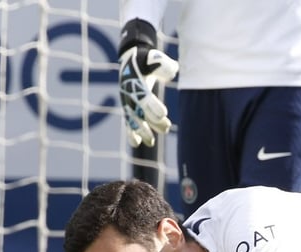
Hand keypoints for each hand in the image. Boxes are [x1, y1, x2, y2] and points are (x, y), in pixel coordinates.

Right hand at [118, 19, 177, 147]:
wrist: (132, 60)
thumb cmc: (147, 59)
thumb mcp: (154, 58)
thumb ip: (162, 64)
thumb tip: (172, 71)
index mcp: (136, 81)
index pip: (144, 97)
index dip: (152, 106)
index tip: (163, 114)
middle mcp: (130, 94)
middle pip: (140, 111)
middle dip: (152, 121)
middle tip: (167, 127)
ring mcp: (127, 101)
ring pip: (133, 119)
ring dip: (142, 131)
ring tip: (151, 142)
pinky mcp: (128, 108)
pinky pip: (128, 121)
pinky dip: (131, 132)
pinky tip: (136, 143)